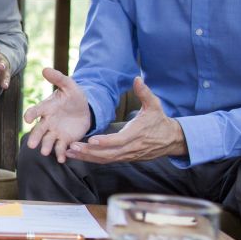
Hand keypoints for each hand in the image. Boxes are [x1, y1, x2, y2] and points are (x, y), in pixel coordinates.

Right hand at [23, 67, 91, 162]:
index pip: (36, 111)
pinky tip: (62, 159)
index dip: (31, 115)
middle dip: (35, 137)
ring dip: (46, 146)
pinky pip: (60, 148)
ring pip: (48, 140)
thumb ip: (58, 78)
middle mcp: (48, 122)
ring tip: (46, 152)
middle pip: (39, 130)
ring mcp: (55, 132)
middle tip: (32, 145)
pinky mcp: (64, 140)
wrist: (85, 109)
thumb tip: (45, 69)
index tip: (28, 119)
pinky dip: (60, 154)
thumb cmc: (74, 96)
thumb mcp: (69, 86)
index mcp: (47, 108)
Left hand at [66, 77, 186, 163]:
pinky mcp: (124, 158)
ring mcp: (127, 155)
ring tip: (70, 151)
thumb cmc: (159, 120)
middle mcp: (130, 148)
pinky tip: (78, 155)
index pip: (119, 141)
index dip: (105, 141)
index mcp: (136, 134)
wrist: (170, 140)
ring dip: (87, 157)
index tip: (91, 140)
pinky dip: (92, 159)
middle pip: (108, 153)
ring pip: (105, 159)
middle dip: (89, 152)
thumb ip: (144, 92)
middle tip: (72, 146)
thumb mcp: (154, 105)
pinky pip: (106, 160)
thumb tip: (137, 78)